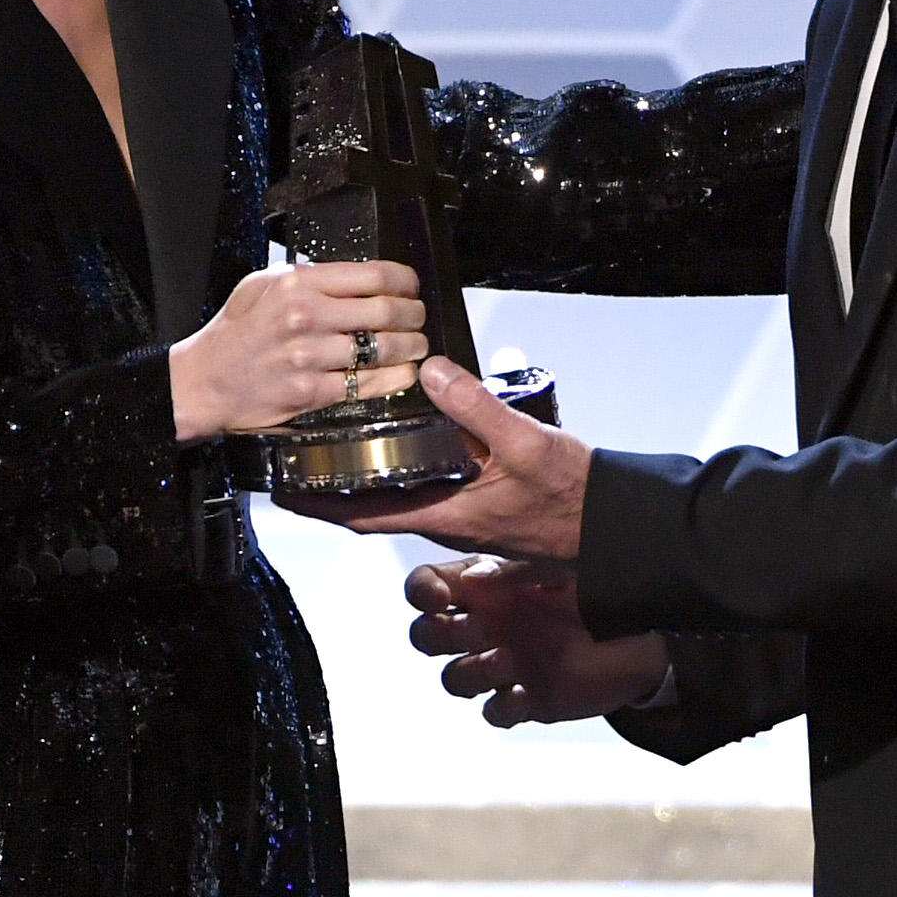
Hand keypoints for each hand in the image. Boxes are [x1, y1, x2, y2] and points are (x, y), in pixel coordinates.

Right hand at [167, 261, 425, 439]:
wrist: (203, 382)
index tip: (412, 287)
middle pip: (386, 311)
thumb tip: (353, 274)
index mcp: (298, 284)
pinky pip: (367, 384)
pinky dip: (394, 378)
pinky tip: (403, 373)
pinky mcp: (311, 393)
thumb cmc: (234, 332)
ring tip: (417, 345)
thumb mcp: (262, 284)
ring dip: (411, 348)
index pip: (374, 275)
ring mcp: (309, 357)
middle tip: (420, 318)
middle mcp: (306, 317)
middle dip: (414, 315)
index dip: (405, 281)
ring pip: (382, 349)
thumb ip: (307, 275)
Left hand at [283, 356, 592, 560]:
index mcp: (444, 514)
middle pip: (372, 505)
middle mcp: (446, 519)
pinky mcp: (482, 502)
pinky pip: (430, 485)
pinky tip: (411, 436)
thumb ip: (476, 406)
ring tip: (343, 437)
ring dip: (368, 473)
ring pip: (400, 495)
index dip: (317, 504)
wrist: (614, 526)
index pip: (362, 515)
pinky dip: (408, 465)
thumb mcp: (524, 444)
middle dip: (334, 484)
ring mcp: (463, 512)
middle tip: (302, 451)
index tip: (282, 487)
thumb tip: (429, 370)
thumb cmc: (572, 498)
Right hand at [407, 556, 667, 726]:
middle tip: (476, 630)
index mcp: (486, 585)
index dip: (421, 592)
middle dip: (437, 636)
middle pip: (427, 636)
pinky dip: (502, 707)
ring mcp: (503, 665)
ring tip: (508, 660)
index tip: (437, 597)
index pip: (428, 586)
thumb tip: (474, 579)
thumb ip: (519, 571)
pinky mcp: (525, 700)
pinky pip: (494, 712)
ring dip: (472, 671)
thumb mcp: (561, 568)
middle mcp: (486, 624)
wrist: (644, 638)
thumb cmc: (597, 591)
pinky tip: (525, 694)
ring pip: (454, 678)